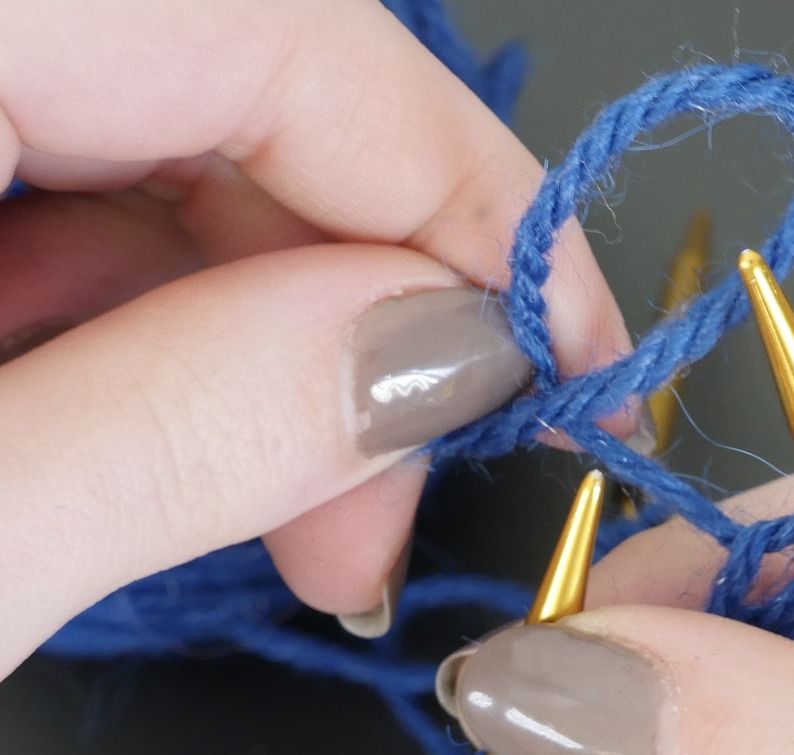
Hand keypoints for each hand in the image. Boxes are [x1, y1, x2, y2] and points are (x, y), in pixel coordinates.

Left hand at [0, 0, 632, 674]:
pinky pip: (74, 185)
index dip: (478, 202)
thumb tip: (436, 355)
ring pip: (171, 148)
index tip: (575, 359)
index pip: (289, 35)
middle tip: (397, 502)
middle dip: (362, 313)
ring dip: (257, 348)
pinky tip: (147, 453)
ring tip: (293, 524)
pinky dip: (148, 332)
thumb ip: (184, 430)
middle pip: (246, 89)